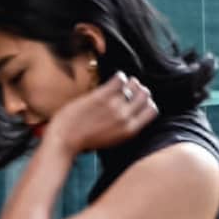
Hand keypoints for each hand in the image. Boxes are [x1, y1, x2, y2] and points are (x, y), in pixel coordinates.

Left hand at [44, 72, 158, 153]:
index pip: (152, 110)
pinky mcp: (102, 96)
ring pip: (134, 84)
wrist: (65, 140)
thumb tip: (132, 113)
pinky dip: (119, 76)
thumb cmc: (86, 142)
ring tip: (123, 83)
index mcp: (130, 131)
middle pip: (145, 95)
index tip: (139, 100)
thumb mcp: (113, 140)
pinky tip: (115, 79)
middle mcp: (125, 117)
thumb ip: (125, 127)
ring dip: (130, 81)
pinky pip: (119, 78)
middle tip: (132, 89)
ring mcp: (114, 105)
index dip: (147, 102)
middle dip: (140, 90)